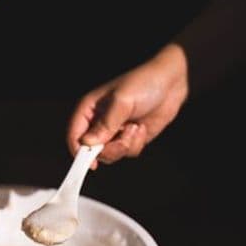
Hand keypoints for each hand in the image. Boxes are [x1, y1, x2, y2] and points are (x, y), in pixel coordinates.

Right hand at [67, 44, 188, 167]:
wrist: (171, 83)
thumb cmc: (143, 83)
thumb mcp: (122, 102)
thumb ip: (105, 125)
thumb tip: (88, 143)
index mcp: (88, 109)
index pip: (74, 134)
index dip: (79, 150)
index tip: (92, 162)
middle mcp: (98, 122)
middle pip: (92, 150)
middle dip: (110, 148)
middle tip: (123, 137)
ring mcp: (114, 131)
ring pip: (110, 154)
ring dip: (125, 145)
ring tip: (134, 127)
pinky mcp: (129, 138)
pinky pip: (127, 152)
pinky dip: (136, 144)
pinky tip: (141, 127)